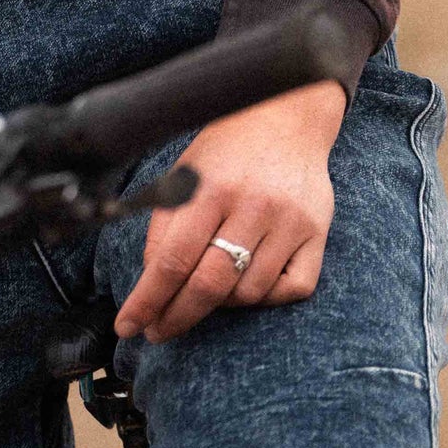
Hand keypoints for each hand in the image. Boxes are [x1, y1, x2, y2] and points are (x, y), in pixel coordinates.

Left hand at [113, 78, 345, 344]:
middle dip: (177, 316)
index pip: (172, 260)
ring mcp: (289, 221)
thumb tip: (152, 279)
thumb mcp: (184, 172)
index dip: (148, 300)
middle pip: (209, 285)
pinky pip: (291, 289)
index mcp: (210, 187)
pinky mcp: (318, 232)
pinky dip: (266, 297)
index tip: (129, 324)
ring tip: (207, 286)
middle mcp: (251, 205)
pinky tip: (249, 282)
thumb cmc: (226, 149)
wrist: (284, 117)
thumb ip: (166, 223)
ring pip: (249, 294)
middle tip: (158, 331)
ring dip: (222, 302)